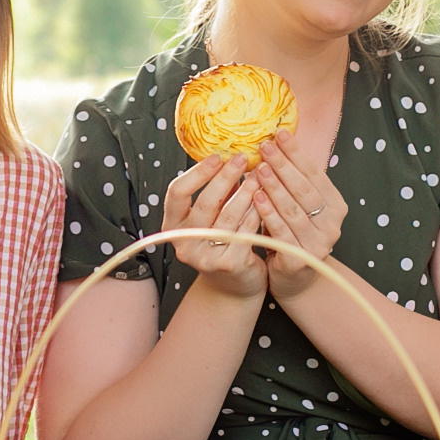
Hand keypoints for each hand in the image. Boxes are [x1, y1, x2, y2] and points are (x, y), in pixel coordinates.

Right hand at [163, 154, 266, 299]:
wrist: (236, 284)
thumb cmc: (223, 242)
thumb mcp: (212, 217)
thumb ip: (216, 192)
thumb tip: (230, 154)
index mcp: (174, 226)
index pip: (177, 192)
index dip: (197, 173)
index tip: (217, 156)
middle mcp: (184, 243)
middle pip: (204, 202)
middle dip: (226, 177)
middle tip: (242, 158)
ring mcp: (205, 257)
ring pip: (228, 215)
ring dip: (245, 191)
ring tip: (259, 174)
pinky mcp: (229, 264)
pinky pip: (246, 230)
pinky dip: (257, 212)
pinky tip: (266, 198)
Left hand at [246, 132, 344, 298]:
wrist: (295, 278)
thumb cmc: (292, 234)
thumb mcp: (298, 206)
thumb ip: (293, 182)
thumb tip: (274, 141)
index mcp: (335, 206)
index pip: (315, 174)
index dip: (297, 153)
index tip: (279, 133)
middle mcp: (332, 224)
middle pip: (305, 190)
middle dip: (284, 166)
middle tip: (265, 147)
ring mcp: (319, 243)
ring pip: (294, 210)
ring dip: (275, 188)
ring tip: (258, 169)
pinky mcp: (302, 259)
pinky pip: (283, 233)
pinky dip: (269, 214)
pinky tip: (256, 198)